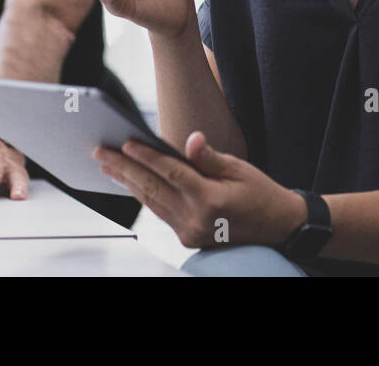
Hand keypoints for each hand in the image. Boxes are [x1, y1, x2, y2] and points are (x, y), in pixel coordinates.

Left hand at [95, 131, 306, 250]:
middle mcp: (196, 219)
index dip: (147, 156)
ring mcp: (189, 232)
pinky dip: (143, 196)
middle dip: (123, 169)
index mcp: (210, 199)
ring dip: (127, 183)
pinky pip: (159, 213)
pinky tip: (131, 183)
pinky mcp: (187, 238)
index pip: (171, 172)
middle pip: (152, 188)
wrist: (277, 227)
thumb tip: (191, 140)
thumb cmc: (260, 193)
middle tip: (101, 152)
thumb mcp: (239, 169)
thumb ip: (209, 157)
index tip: (126, 142)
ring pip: (151, 203)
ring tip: (108, 165)